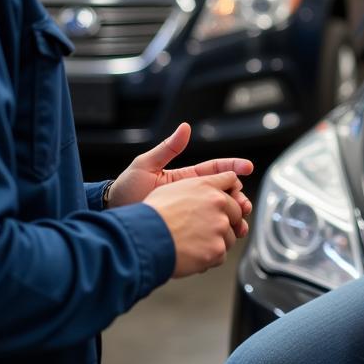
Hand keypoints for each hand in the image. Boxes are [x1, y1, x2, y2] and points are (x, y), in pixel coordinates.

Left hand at [107, 123, 252, 235]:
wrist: (115, 217)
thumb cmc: (126, 189)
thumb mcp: (146, 165)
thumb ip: (168, 148)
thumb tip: (185, 127)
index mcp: (186, 179)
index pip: (216, 171)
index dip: (234, 167)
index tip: (248, 167)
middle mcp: (192, 196)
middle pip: (224, 194)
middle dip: (239, 197)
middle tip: (244, 204)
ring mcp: (190, 214)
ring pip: (221, 214)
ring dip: (235, 217)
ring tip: (241, 221)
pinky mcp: (187, 232)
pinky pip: (209, 232)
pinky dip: (222, 234)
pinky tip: (227, 236)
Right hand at [145, 172, 243, 277]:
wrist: (145, 238)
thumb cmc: (153, 215)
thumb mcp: (173, 187)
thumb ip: (197, 186)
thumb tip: (206, 190)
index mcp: (206, 186)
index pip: (230, 180)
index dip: (229, 190)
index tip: (230, 197)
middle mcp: (217, 203)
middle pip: (237, 211)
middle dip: (225, 220)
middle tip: (207, 228)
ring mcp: (219, 227)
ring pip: (230, 235)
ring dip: (216, 240)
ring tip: (194, 242)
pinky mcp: (217, 249)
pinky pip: (221, 255)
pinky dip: (209, 257)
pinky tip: (193, 253)